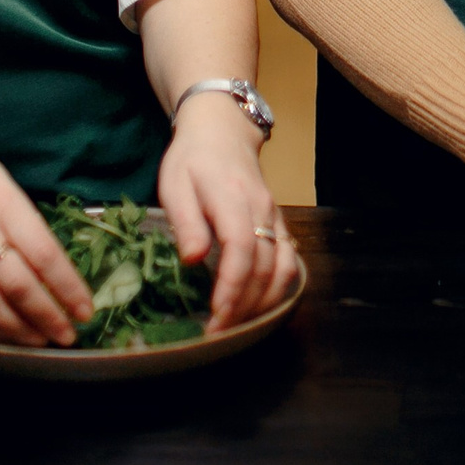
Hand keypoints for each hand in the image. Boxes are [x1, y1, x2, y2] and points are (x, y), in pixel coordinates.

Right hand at [0, 110, 93, 346]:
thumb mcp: (2, 181)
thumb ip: (25, 222)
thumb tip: (52, 265)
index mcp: (3, 202)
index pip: (44, 255)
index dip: (68, 288)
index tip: (85, 310)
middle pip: (18, 286)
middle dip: (48, 317)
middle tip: (67, 335)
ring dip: (17, 330)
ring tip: (38, 339)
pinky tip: (1, 334)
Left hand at [158, 92, 298, 328]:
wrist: (222, 130)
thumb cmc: (192, 159)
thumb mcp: (175, 184)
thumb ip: (186, 221)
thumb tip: (192, 259)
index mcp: (232, 198)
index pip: (241, 248)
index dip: (231, 286)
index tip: (216, 315)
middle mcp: (261, 209)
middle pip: (263, 266)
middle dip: (243, 305)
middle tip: (218, 333)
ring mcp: (274, 217)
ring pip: (283, 267)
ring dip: (263, 302)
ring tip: (237, 324)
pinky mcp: (278, 223)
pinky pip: (289, 259)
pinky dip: (279, 288)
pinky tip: (259, 306)